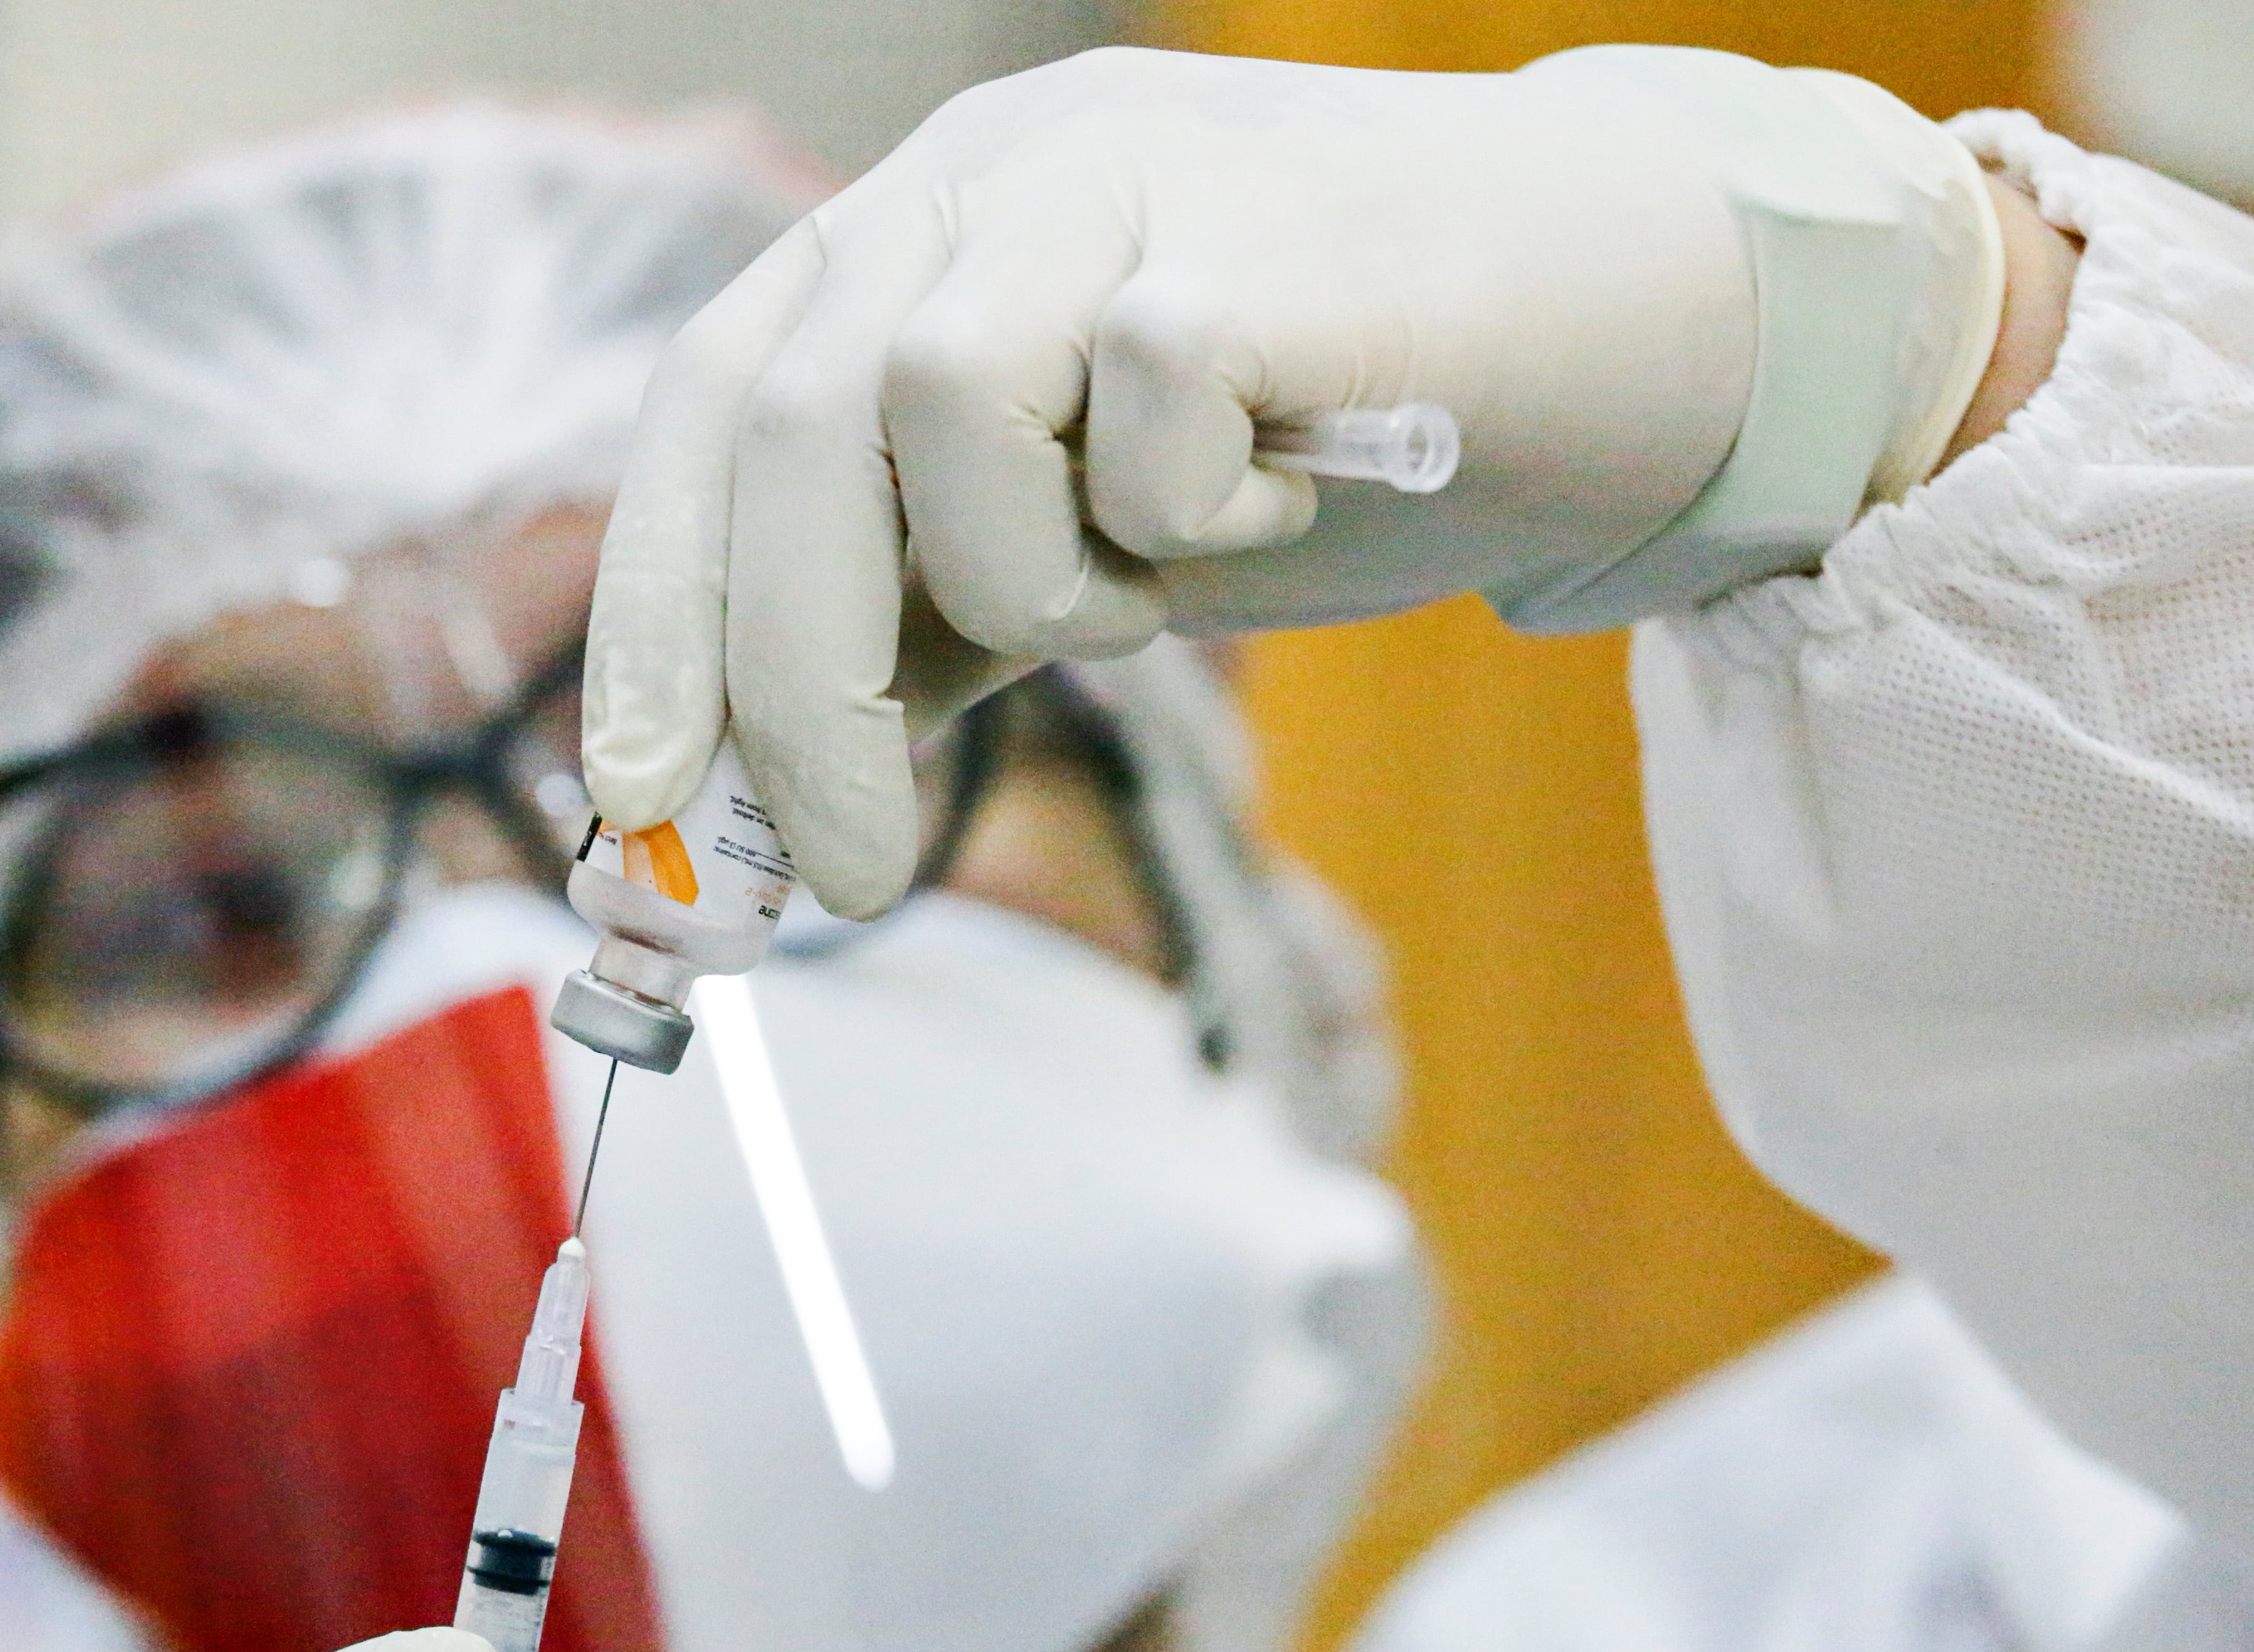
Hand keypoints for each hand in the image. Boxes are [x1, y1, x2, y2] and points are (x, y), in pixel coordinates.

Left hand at [582, 46, 1766, 913]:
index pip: (710, 408)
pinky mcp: (1243, 225)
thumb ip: (922, 634)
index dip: (656, 610)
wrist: (1613, 328)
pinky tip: (1288, 484)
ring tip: (1169, 577)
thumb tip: (752, 804)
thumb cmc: (1334, 443)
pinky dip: (1196, 514)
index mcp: (913, 238)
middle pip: (788, 423)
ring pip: (940, 409)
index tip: (640, 805)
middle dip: (798, 686)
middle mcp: (981, 171)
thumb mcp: (1086, 554)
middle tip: (855, 877)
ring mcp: (1110, 171)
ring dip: (1042, 575)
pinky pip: (1138, 419)